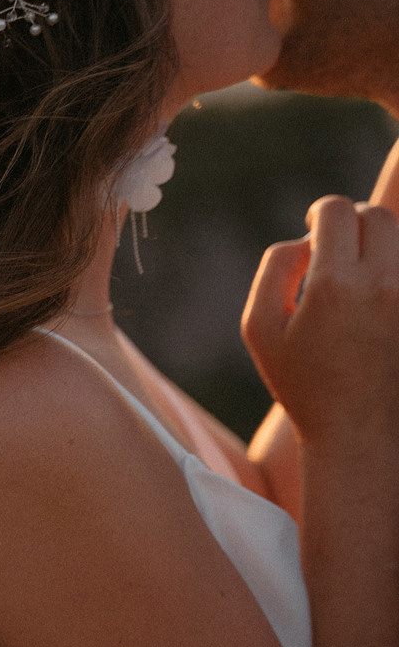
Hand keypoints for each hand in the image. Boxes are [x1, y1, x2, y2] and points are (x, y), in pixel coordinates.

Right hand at [242, 196, 398, 452]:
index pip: (336, 210)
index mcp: (334, 286)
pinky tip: (379, 297)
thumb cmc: (304, 385)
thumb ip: (274, 269)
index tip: (316, 230)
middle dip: (355, 224)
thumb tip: (305, 239)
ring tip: (362, 275)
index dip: (321, 213)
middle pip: (378, 216)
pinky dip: (394, 274)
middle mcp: (383, 287)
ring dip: (382, 246)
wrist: (359, 436)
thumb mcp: (261, 328)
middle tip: (340, 250)